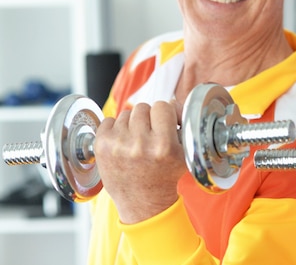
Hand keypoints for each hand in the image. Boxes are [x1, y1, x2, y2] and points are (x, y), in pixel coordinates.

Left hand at [94, 101, 186, 223]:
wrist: (143, 202)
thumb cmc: (164, 176)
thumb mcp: (183, 154)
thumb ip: (182, 126)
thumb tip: (173, 103)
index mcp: (163, 145)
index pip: (162, 106)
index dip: (165, 114)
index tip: (165, 124)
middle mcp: (139, 144)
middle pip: (142, 107)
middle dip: (147, 118)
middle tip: (150, 134)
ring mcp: (118, 145)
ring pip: (126, 113)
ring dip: (132, 124)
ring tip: (136, 141)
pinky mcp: (101, 146)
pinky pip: (108, 120)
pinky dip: (115, 128)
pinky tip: (122, 143)